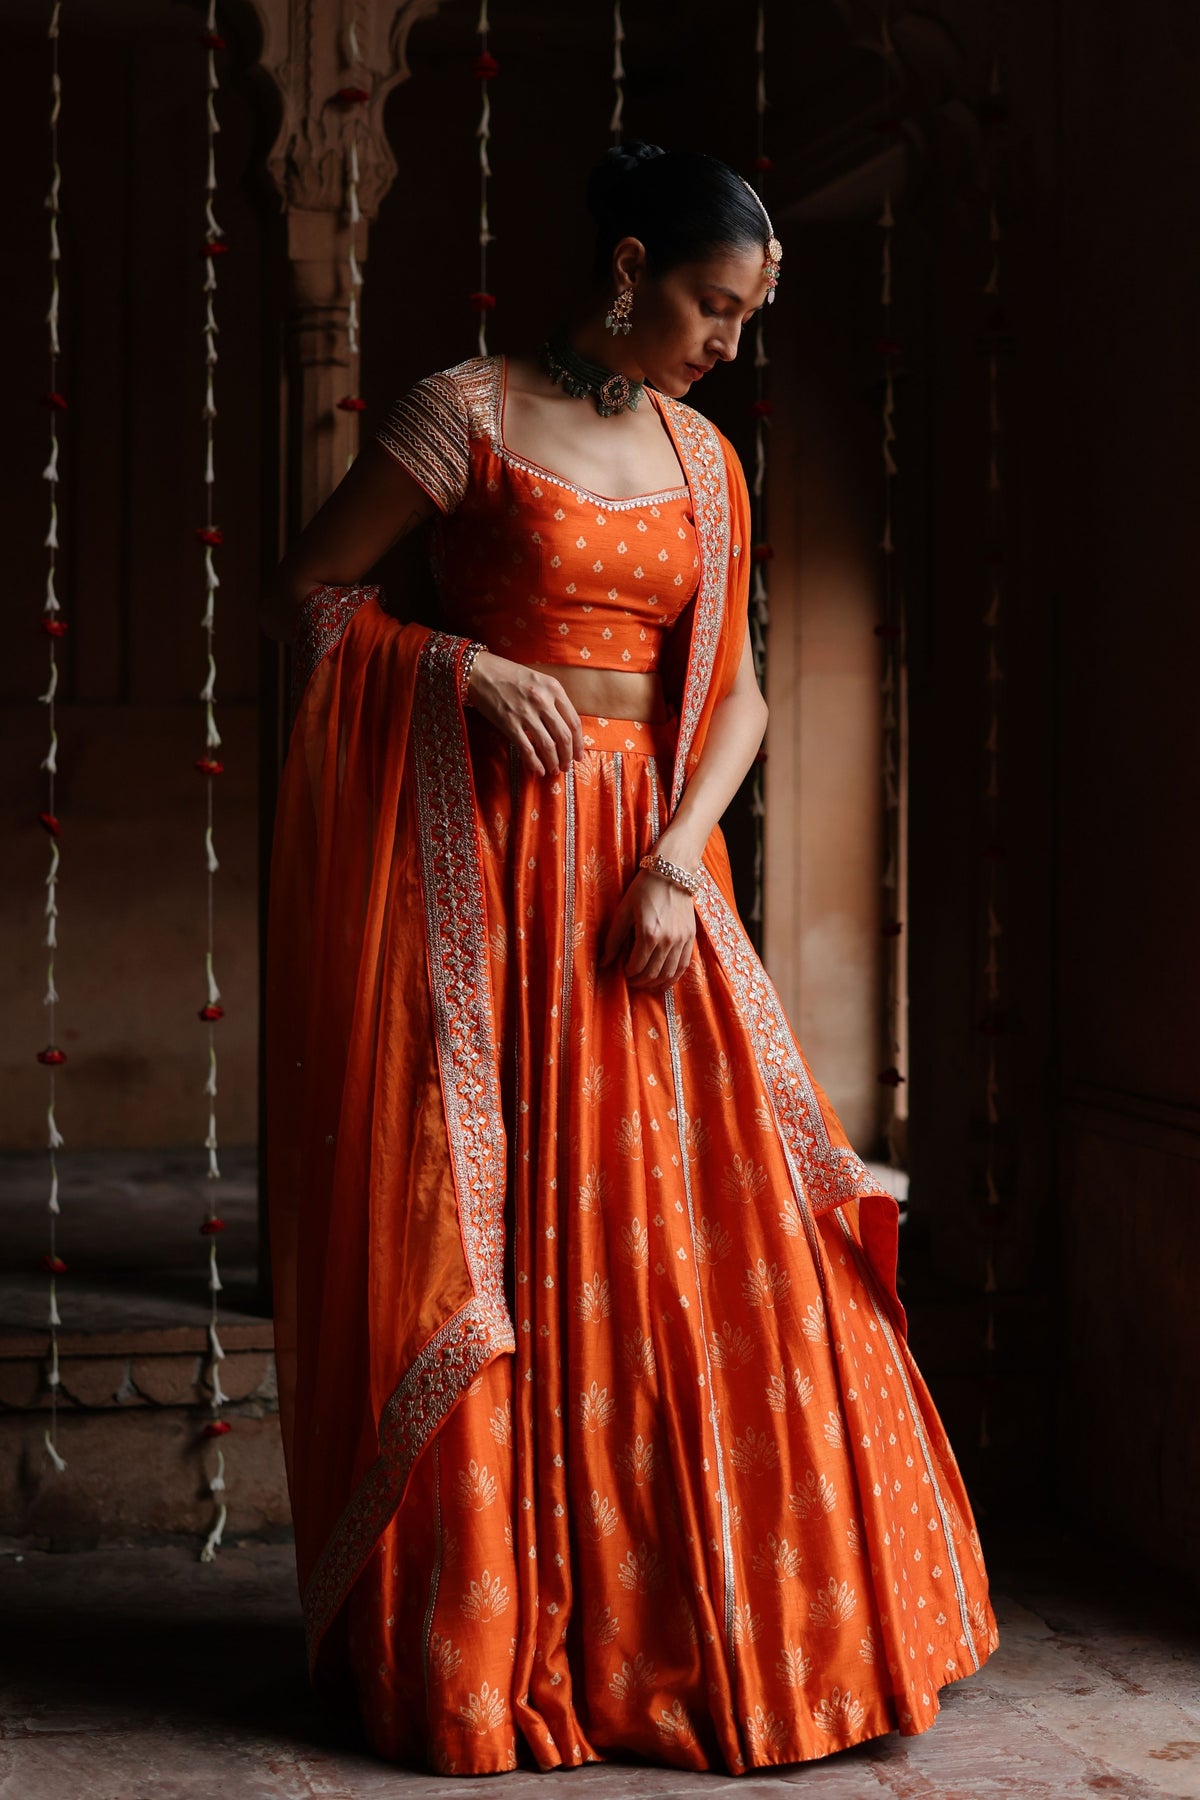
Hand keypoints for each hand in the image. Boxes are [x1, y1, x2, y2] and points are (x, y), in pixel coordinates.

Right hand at [466, 651, 583, 776]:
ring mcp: (526, 712)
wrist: (479, 671)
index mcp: (554, 688)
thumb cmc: (508, 674)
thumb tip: (562, 727)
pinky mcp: (509, 723)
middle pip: (564, 736)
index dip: (579, 743)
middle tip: (566, 766)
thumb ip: (552, 699)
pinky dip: (534, 763)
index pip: (574, 721)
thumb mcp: (537, 680)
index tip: (579, 754)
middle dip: (568, 756)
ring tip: (553, 770)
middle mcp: (543, 700)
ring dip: (553, 762)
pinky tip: (538, 770)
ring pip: (548, 745)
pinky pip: (526, 748)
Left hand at [599, 869, 695, 992]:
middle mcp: (667, 941)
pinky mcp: (690, 937)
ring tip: (646, 983)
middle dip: (640, 981)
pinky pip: (683, 966)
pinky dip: (673, 977)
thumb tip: (602, 963)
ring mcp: (681, 940)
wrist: (671, 873)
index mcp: (648, 934)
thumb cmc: (643, 890)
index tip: (623, 972)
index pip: (637, 966)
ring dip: (656, 983)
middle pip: (653, 973)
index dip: (628, 973)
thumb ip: (613, 940)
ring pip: (669, 974)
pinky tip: (664, 981)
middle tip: (632, 980)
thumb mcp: (623, 912)